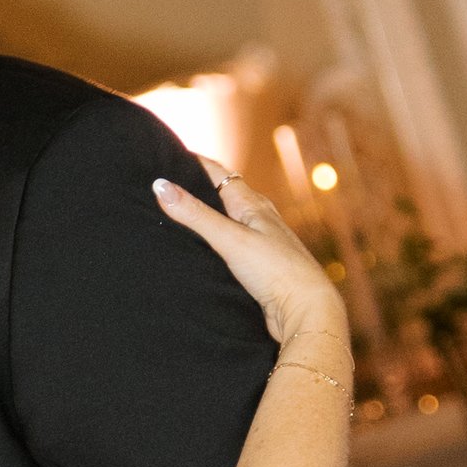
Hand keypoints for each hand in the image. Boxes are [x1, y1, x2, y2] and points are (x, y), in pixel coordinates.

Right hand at [155, 153, 350, 361]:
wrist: (306, 311)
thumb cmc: (276, 271)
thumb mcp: (229, 239)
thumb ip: (195, 215)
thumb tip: (160, 185)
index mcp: (253, 205)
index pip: (218, 173)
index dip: (194, 162)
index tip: (169, 155)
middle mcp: (259, 219)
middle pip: (224, 195)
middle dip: (198, 188)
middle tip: (168, 185)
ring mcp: (262, 243)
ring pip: (230, 221)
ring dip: (208, 217)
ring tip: (181, 217)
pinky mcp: (261, 267)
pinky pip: (233, 246)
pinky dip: (216, 243)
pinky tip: (206, 253)